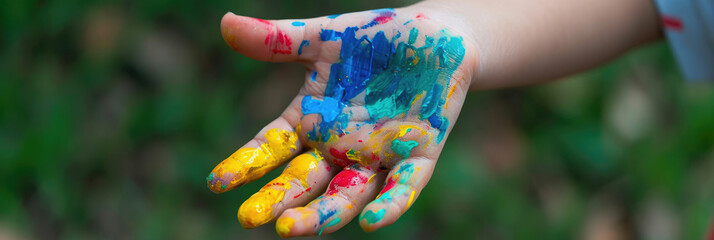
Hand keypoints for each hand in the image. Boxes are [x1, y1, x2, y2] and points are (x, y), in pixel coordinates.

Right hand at [206, 5, 477, 236]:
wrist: (435, 36)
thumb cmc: (373, 38)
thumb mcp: (323, 38)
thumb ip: (278, 40)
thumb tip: (226, 24)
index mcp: (310, 121)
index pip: (270, 150)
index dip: (245, 165)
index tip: (216, 182)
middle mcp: (338, 147)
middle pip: (303, 181)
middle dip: (277, 200)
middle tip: (250, 218)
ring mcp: (377, 155)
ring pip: (346, 194)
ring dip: (322, 215)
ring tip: (291, 228)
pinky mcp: (418, 156)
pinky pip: (403, 186)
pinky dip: (390, 205)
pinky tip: (374, 222)